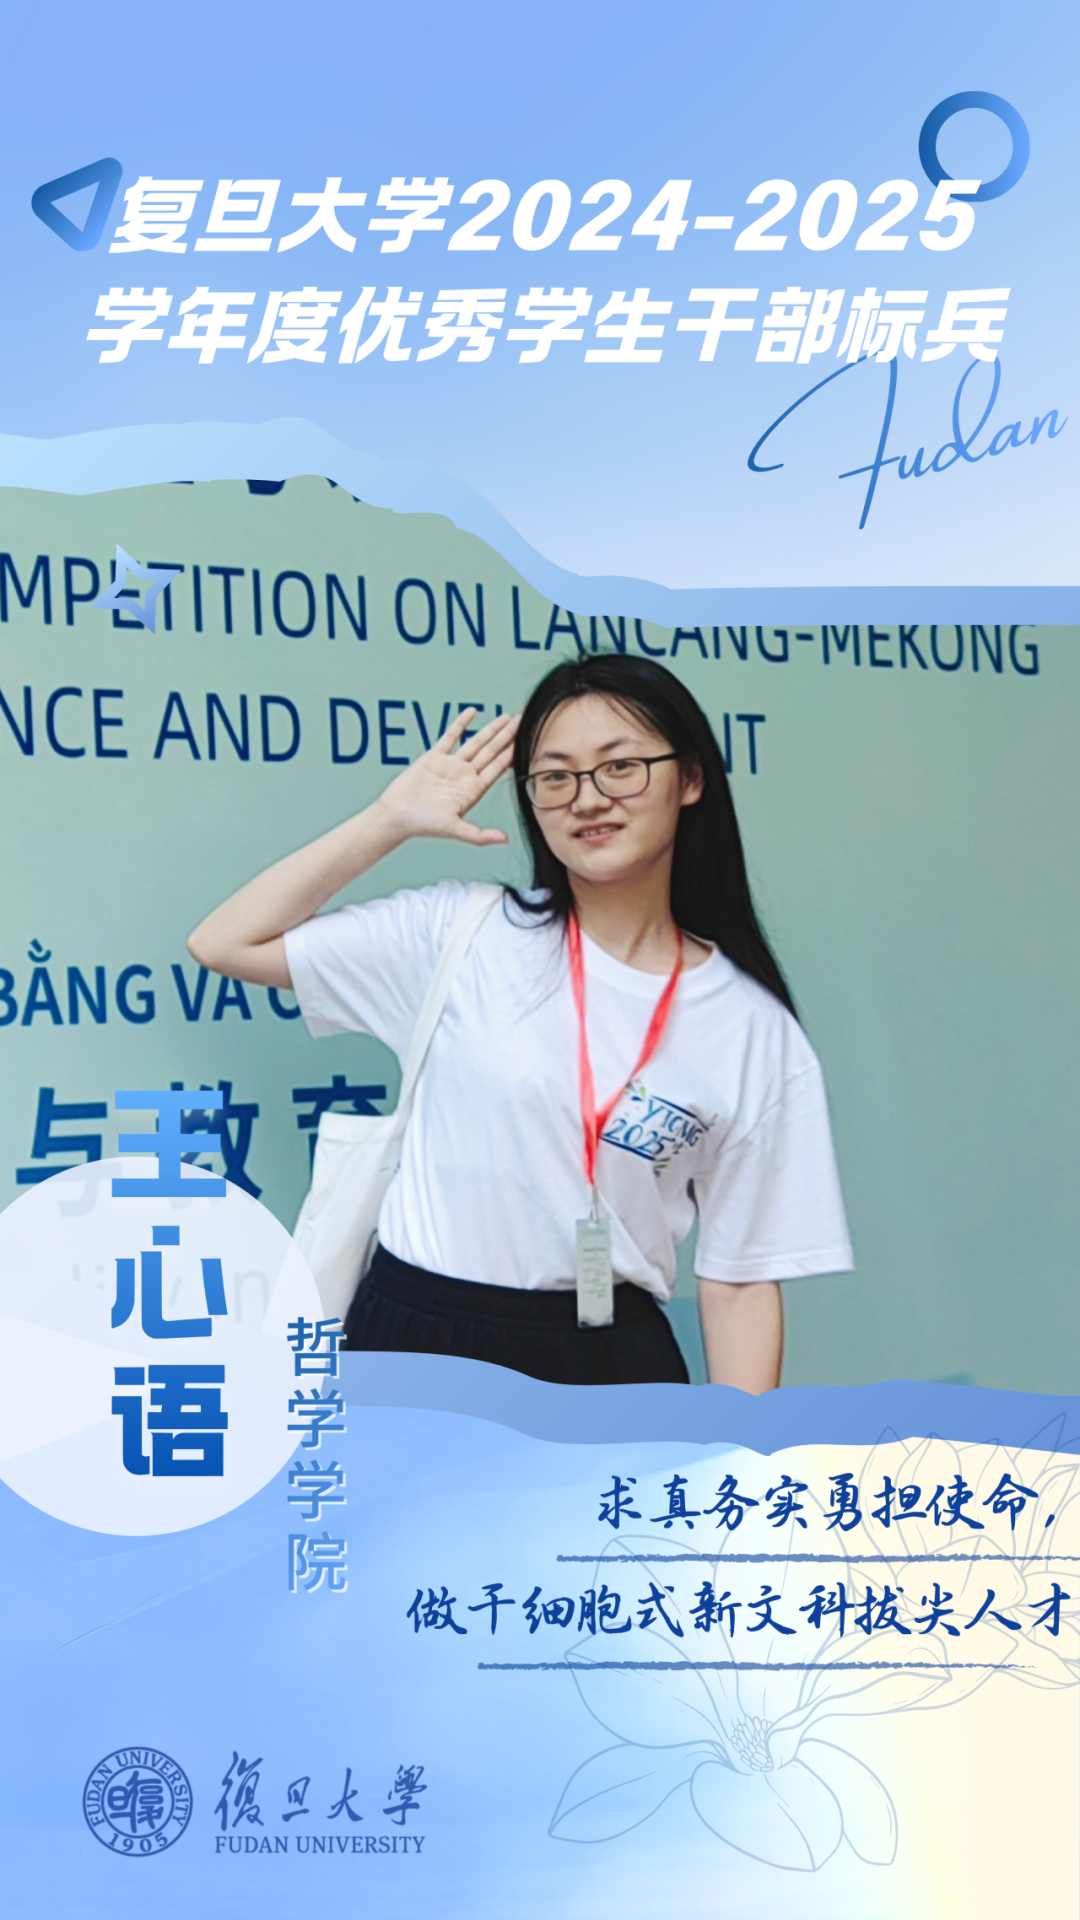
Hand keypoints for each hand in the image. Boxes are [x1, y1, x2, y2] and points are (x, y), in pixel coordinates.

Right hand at [375, 707, 519, 846]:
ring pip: (475, 742)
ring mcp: (450, 765)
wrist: (396, 815)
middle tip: (524, 720)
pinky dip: (461, 724)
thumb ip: (479, 835)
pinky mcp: (434, 757)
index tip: (528, 739)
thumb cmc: (423, 825)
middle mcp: (465, 776)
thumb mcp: (454, 830)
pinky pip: (451, 736)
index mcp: (473, 790)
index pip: (498, 767)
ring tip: (506, 716)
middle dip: (507, 736)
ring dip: (490, 729)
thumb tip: (505, 840)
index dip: (512, 753)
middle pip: (492, 752)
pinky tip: (473, 712)